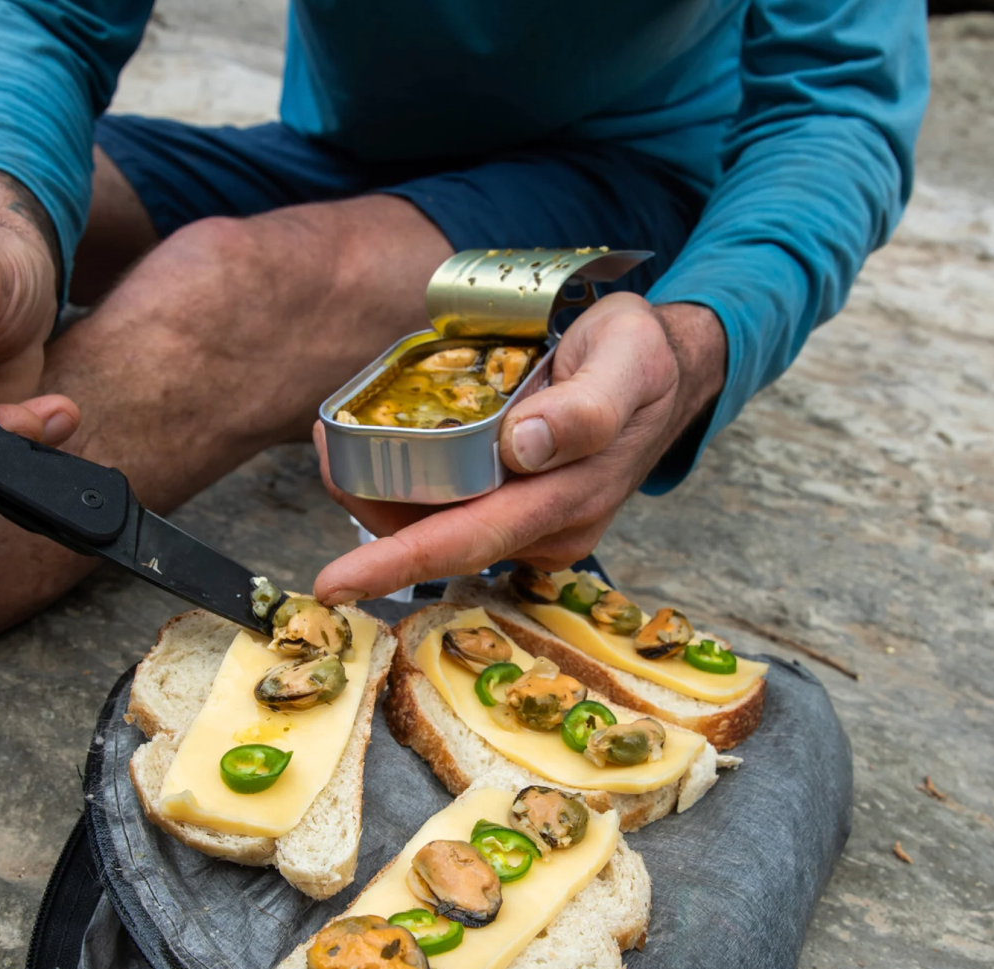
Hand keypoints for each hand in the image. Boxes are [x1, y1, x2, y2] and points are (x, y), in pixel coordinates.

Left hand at [313, 293, 726, 602]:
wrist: (667, 374)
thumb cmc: (643, 362)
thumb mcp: (629, 362)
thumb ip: (586, 408)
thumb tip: (523, 448)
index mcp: (569, 502)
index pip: (472, 538)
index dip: (399, 561)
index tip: (336, 582)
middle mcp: (546, 528)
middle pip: (439, 538)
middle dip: (370, 510)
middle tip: (326, 446)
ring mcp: (531, 523)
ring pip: (438, 524)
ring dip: (383, 490)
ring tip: (343, 434)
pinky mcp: (519, 508)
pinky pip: (452, 507)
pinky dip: (411, 482)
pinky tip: (389, 443)